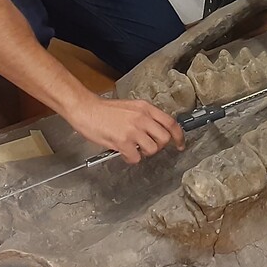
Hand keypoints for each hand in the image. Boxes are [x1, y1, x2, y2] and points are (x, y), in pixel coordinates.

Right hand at [64, 97, 185, 163]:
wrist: (86, 109)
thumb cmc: (104, 110)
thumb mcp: (130, 107)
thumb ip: (145, 117)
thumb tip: (155, 131)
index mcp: (145, 108)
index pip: (171, 123)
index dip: (178, 136)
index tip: (180, 144)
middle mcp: (142, 118)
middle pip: (164, 138)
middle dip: (158, 146)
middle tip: (148, 147)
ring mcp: (133, 130)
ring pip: (152, 150)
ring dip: (144, 153)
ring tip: (134, 149)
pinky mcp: (122, 141)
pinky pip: (136, 157)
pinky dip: (131, 159)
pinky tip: (124, 153)